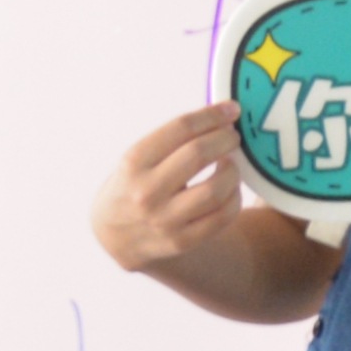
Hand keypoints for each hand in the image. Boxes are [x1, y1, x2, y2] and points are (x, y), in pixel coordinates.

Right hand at [91, 104, 254, 276]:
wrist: (116, 235)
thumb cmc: (134, 185)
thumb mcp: (138, 159)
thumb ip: (173, 140)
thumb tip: (221, 116)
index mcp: (134, 162)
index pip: (180, 128)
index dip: (212, 115)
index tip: (231, 109)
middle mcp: (146, 191)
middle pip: (199, 154)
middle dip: (226, 139)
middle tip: (233, 136)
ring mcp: (164, 219)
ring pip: (216, 189)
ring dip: (233, 171)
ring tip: (231, 165)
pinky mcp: (182, 241)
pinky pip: (223, 216)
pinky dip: (235, 198)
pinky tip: (230, 189)